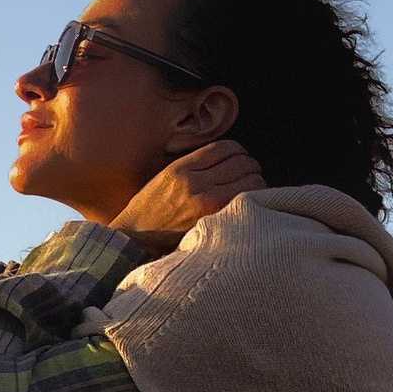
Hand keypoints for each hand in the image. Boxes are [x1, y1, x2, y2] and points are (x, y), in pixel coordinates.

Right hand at [111, 142, 262, 254]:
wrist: (134, 243)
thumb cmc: (149, 213)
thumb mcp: (164, 179)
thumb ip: (193, 167)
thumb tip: (227, 160)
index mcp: (180, 169)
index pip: (226, 148)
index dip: (239, 152)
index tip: (240, 160)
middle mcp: (194, 184)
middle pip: (243, 163)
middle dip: (251, 168)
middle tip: (249, 177)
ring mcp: (206, 205)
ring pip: (253, 182)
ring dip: (257, 184)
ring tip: (251, 192)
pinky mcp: (216, 223)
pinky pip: (249, 203)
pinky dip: (255, 202)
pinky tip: (249, 207)